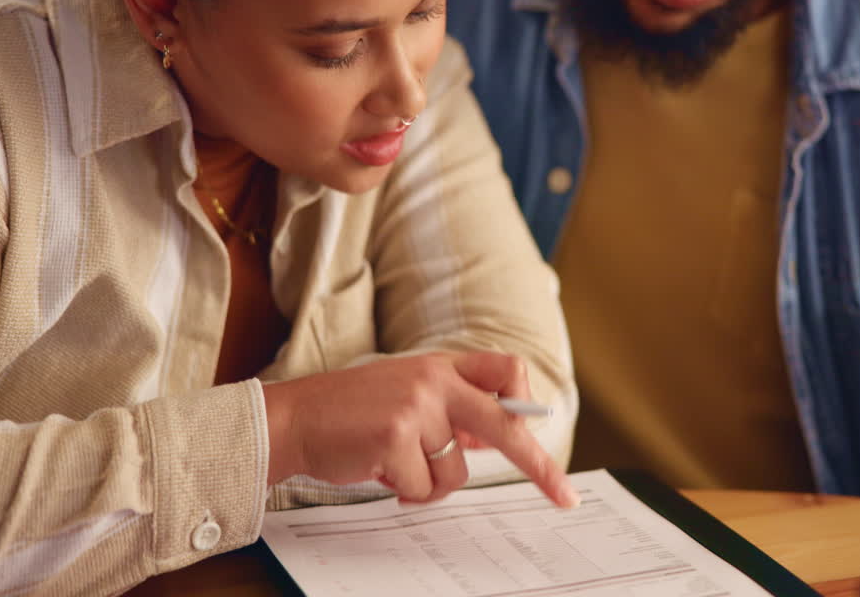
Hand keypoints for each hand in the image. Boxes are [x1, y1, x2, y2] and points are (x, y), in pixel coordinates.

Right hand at [261, 351, 577, 507]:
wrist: (295, 419)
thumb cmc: (353, 413)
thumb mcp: (408, 394)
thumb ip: (452, 408)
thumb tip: (500, 437)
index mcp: (441, 366)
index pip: (506, 370)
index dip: (526, 401)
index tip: (539, 430)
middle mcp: (434, 380)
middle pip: (505, 424)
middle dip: (538, 464)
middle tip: (564, 493)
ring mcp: (416, 407)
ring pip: (456, 471)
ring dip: (429, 482)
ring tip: (394, 464)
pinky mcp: (396, 437)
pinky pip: (423, 487)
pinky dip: (405, 491)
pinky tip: (379, 471)